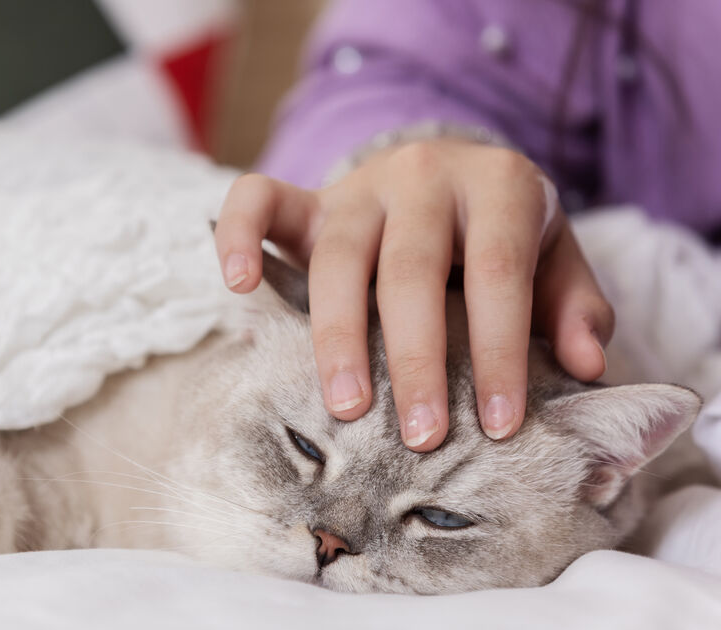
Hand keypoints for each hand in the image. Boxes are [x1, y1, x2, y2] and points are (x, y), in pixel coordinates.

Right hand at [214, 138, 612, 450]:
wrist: (448, 174)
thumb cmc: (503, 237)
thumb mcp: (554, 260)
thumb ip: (573, 306)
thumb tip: (586, 366)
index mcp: (498, 186)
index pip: (498, 273)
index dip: (497, 351)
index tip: (498, 426)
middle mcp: (424, 175)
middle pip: (412, 269)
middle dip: (416, 358)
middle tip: (420, 437)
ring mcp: (358, 186)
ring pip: (338, 256)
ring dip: (338, 336)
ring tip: (346, 409)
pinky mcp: (306, 198)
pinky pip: (257, 199)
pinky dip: (239, 237)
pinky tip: (237, 288)